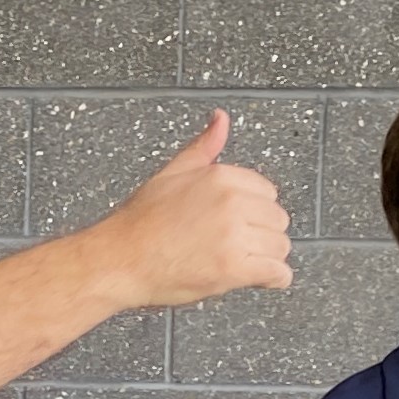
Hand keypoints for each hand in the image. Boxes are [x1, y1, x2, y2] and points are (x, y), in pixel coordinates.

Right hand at [92, 113, 292, 310]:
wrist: (118, 260)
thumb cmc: (139, 223)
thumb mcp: (171, 173)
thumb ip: (204, 147)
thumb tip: (221, 119)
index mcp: (220, 176)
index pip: (267, 192)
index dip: (254, 212)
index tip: (240, 223)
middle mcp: (231, 202)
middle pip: (277, 219)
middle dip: (261, 235)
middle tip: (236, 246)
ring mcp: (233, 235)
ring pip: (280, 246)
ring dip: (266, 258)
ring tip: (241, 263)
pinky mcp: (233, 267)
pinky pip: (277, 273)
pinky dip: (274, 280)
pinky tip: (260, 279)